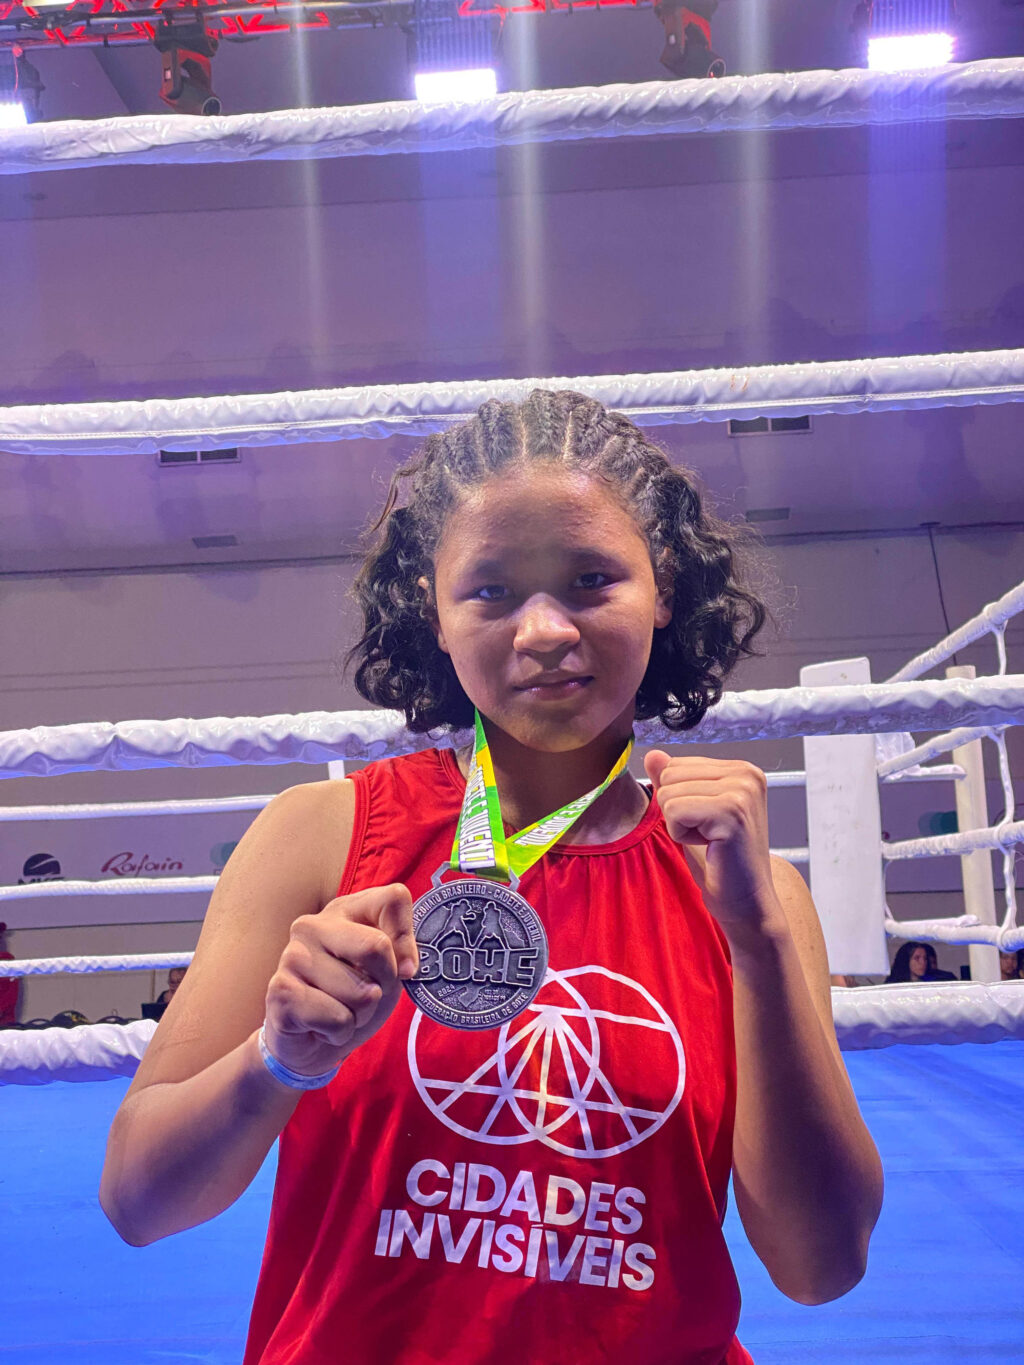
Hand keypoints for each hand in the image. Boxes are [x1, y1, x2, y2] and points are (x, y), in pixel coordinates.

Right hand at [263, 883, 417, 1076]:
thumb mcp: (385, 970)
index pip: (394, 898)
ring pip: (360, 992)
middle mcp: (312, 925)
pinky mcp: (281, 991)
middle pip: (377, 945)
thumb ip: (400, 952)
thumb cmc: (352, 998)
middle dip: (384, 983)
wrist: (310, 1041)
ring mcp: (292, 956)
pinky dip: (341, 1032)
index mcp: (343, 909)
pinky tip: (322, 1025)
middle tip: (367, 994)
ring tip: (341, 1011)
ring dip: (360, 1014)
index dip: (408, 940)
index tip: (403, 968)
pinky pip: (338, 1019)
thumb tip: (407, 967)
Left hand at [644, 752, 780, 938]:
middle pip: (669, 775)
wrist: (747, 902)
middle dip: (676, 810)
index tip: (707, 824)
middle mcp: (746, 773)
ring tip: (709, 841)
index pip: (676, 765)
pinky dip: (681, 835)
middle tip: (708, 835)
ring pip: (668, 793)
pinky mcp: (732, 812)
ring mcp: (742, 791)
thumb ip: (673, 780)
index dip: (680, 799)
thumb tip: (652, 754)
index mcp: (741, 769)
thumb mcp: (692, 813)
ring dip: (679, 824)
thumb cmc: (720, 861)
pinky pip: (674, 811)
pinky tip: (709, 847)